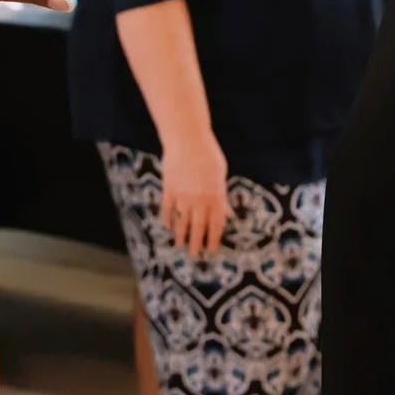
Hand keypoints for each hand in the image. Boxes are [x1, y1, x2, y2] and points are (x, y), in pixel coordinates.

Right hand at [158, 132, 228, 259]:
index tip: (212, 251)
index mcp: (215, 196)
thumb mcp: (221, 174)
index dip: (213, 239)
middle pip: (197, 227)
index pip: (215, 224)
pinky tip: (167, 226)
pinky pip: (167, 209)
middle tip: (194, 256)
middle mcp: (199, 200)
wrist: (187, 139)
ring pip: (181, 221)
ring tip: (179, 246)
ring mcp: (182, 196)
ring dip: (181, 236)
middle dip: (196, 243)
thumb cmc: (208, 153)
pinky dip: (167, 219)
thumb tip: (227, 214)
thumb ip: (223, 197)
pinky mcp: (169, 189)